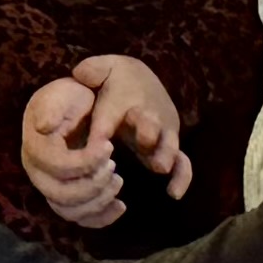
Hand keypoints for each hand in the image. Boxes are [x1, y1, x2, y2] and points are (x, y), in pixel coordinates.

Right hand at [20, 75, 125, 227]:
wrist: (72, 109)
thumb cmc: (70, 99)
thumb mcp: (64, 93)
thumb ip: (53, 107)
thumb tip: (43, 127)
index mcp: (36, 149)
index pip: (59, 167)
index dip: (86, 161)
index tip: (109, 145)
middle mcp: (38, 175)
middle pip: (62, 197)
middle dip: (93, 184)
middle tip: (114, 164)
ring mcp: (51, 190)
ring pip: (70, 212)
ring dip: (99, 202)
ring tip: (118, 180)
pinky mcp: (67, 199)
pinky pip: (81, 219)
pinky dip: (101, 218)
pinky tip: (121, 206)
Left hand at [74, 54, 189, 199]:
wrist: (143, 81)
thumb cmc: (116, 80)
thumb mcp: (102, 69)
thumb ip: (91, 70)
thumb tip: (80, 74)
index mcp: (125, 98)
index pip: (112, 113)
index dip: (104, 127)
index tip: (96, 143)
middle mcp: (147, 115)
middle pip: (149, 123)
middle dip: (148, 131)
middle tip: (144, 141)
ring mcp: (163, 132)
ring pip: (169, 143)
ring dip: (165, 153)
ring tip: (159, 167)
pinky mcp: (171, 146)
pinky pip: (183, 163)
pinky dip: (181, 177)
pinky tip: (173, 193)